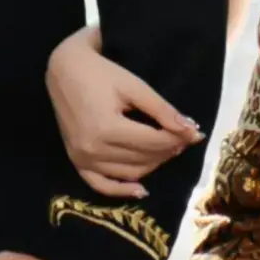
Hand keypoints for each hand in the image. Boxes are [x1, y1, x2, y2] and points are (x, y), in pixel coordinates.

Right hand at [46, 26, 202, 197]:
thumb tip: (191, 130)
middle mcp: (93, 149)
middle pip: (143, 158)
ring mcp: (82, 158)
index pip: (153, 141)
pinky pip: (101, 185)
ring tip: (167, 150)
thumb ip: (162, 110)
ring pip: (129, 172)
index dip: (177, 138)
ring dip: (153, 164)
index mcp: (106, 128)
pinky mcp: (76, 161)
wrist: (64, 70)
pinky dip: (122, 190)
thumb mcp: (134, 86)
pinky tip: (141, 189)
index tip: (195, 133)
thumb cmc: (100, 73)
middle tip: (184, 137)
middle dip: (168, 149)